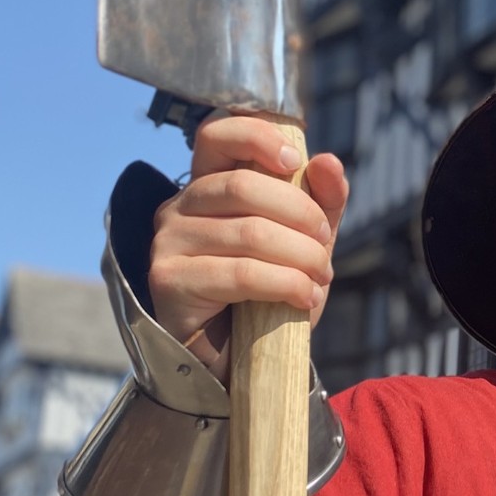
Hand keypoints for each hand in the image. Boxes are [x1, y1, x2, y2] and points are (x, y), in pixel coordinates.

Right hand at [147, 114, 348, 380]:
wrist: (236, 361)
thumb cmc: (266, 294)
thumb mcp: (303, 242)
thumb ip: (320, 202)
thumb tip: (327, 161)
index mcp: (207, 184)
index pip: (216, 133)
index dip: (256, 136)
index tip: (294, 162)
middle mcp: (178, 207)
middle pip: (244, 185)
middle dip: (302, 215)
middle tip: (326, 246)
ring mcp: (168, 242)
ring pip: (250, 232)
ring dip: (302, 256)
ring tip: (319, 278)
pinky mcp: (169, 281)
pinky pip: (241, 273)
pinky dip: (286, 284)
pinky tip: (305, 298)